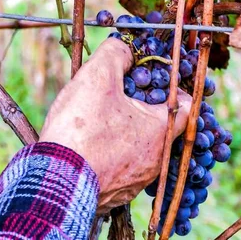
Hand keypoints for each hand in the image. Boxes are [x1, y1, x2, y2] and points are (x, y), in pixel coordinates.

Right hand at [39, 38, 191, 212]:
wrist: (55, 182)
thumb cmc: (81, 129)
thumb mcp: (97, 76)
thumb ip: (115, 53)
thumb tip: (123, 47)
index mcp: (161, 131)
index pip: (185, 106)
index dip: (173, 88)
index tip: (158, 79)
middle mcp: (156, 160)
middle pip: (160, 127)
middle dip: (145, 108)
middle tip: (124, 95)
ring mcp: (137, 182)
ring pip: (141, 149)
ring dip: (128, 133)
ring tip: (103, 120)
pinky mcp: (116, 194)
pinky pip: (121, 168)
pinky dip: (112, 154)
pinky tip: (91, 145)